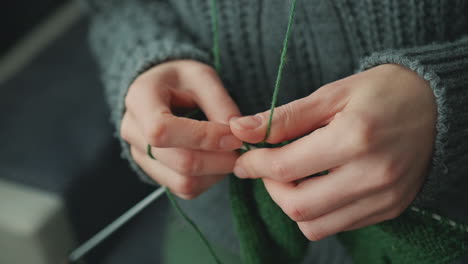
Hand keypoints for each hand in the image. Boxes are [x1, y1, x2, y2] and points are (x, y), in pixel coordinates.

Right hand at [121, 60, 241, 198]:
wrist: (161, 90)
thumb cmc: (182, 80)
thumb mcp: (202, 77)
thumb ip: (220, 103)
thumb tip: (238, 134)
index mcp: (140, 99)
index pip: (164, 130)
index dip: (204, 137)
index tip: (235, 136)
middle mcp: (133, 131)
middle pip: (179, 162)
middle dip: (219, 160)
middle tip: (242, 149)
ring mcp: (140, 156)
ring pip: (183, 182)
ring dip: (216, 173)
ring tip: (230, 153)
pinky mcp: (153, 172)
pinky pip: (184, 189)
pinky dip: (208, 180)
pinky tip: (216, 161)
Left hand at [230, 64, 436, 239]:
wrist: (436, 106)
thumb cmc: (381, 93)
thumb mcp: (332, 94)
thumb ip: (284, 117)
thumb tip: (240, 129)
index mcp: (354, 138)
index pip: (285, 167)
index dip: (255, 165)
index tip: (245, 159)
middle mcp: (372, 175)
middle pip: (297, 206)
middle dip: (271, 189)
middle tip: (269, 168)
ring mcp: (384, 198)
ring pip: (315, 225)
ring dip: (292, 205)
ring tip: (294, 177)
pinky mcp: (391, 209)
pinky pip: (338, 225)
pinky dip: (318, 211)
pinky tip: (320, 185)